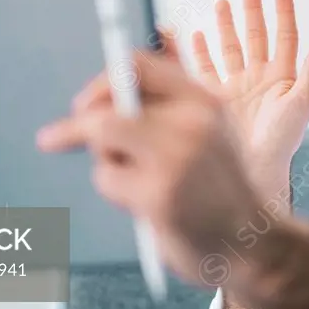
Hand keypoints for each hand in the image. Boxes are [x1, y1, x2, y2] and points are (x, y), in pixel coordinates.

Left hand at [36, 43, 264, 286]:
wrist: (252, 243)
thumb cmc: (221, 189)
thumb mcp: (209, 132)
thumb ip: (168, 105)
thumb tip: (109, 84)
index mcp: (204, 100)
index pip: (137, 65)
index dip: (101, 83)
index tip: (83, 103)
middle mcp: (193, 121)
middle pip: (108, 105)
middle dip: (80, 124)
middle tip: (56, 138)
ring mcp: (176, 156)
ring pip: (103, 139)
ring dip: (107, 162)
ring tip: (139, 182)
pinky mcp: (159, 193)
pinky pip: (107, 177)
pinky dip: (115, 191)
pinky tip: (145, 205)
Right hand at [191, 0, 308, 192]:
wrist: (253, 169)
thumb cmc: (282, 141)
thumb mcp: (302, 103)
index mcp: (283, 77)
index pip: (285, 36)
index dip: (283, 12)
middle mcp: (259, 78)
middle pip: (255, 35)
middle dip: (251, 9)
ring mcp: (236, 86)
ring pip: (230, 46)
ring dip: (226, 25)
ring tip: (222, 3)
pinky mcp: (215, 97)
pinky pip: (205, 68)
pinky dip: (200, 52)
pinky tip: (196, 35)